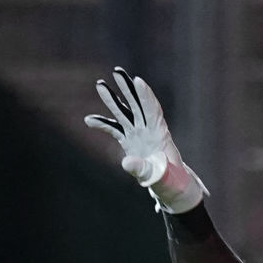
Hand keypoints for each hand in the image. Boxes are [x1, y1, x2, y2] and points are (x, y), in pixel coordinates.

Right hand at [85, 69, 206, 214]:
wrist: (173, 190)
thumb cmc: (172, 184)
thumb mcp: (160, 179)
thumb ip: (144, 170)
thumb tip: (125, 162)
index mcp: (161, 136)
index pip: (153, 111)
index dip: (146, 96)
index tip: (138, 81)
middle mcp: (149, 131)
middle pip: (137, 106)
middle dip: (127, 89)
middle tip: (117, 71)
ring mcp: (139, 136)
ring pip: (125, 114)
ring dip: (113, 100)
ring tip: (100, 85)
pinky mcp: (130, 143)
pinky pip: (115, 131)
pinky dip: (103, 125)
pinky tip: (89, 120)